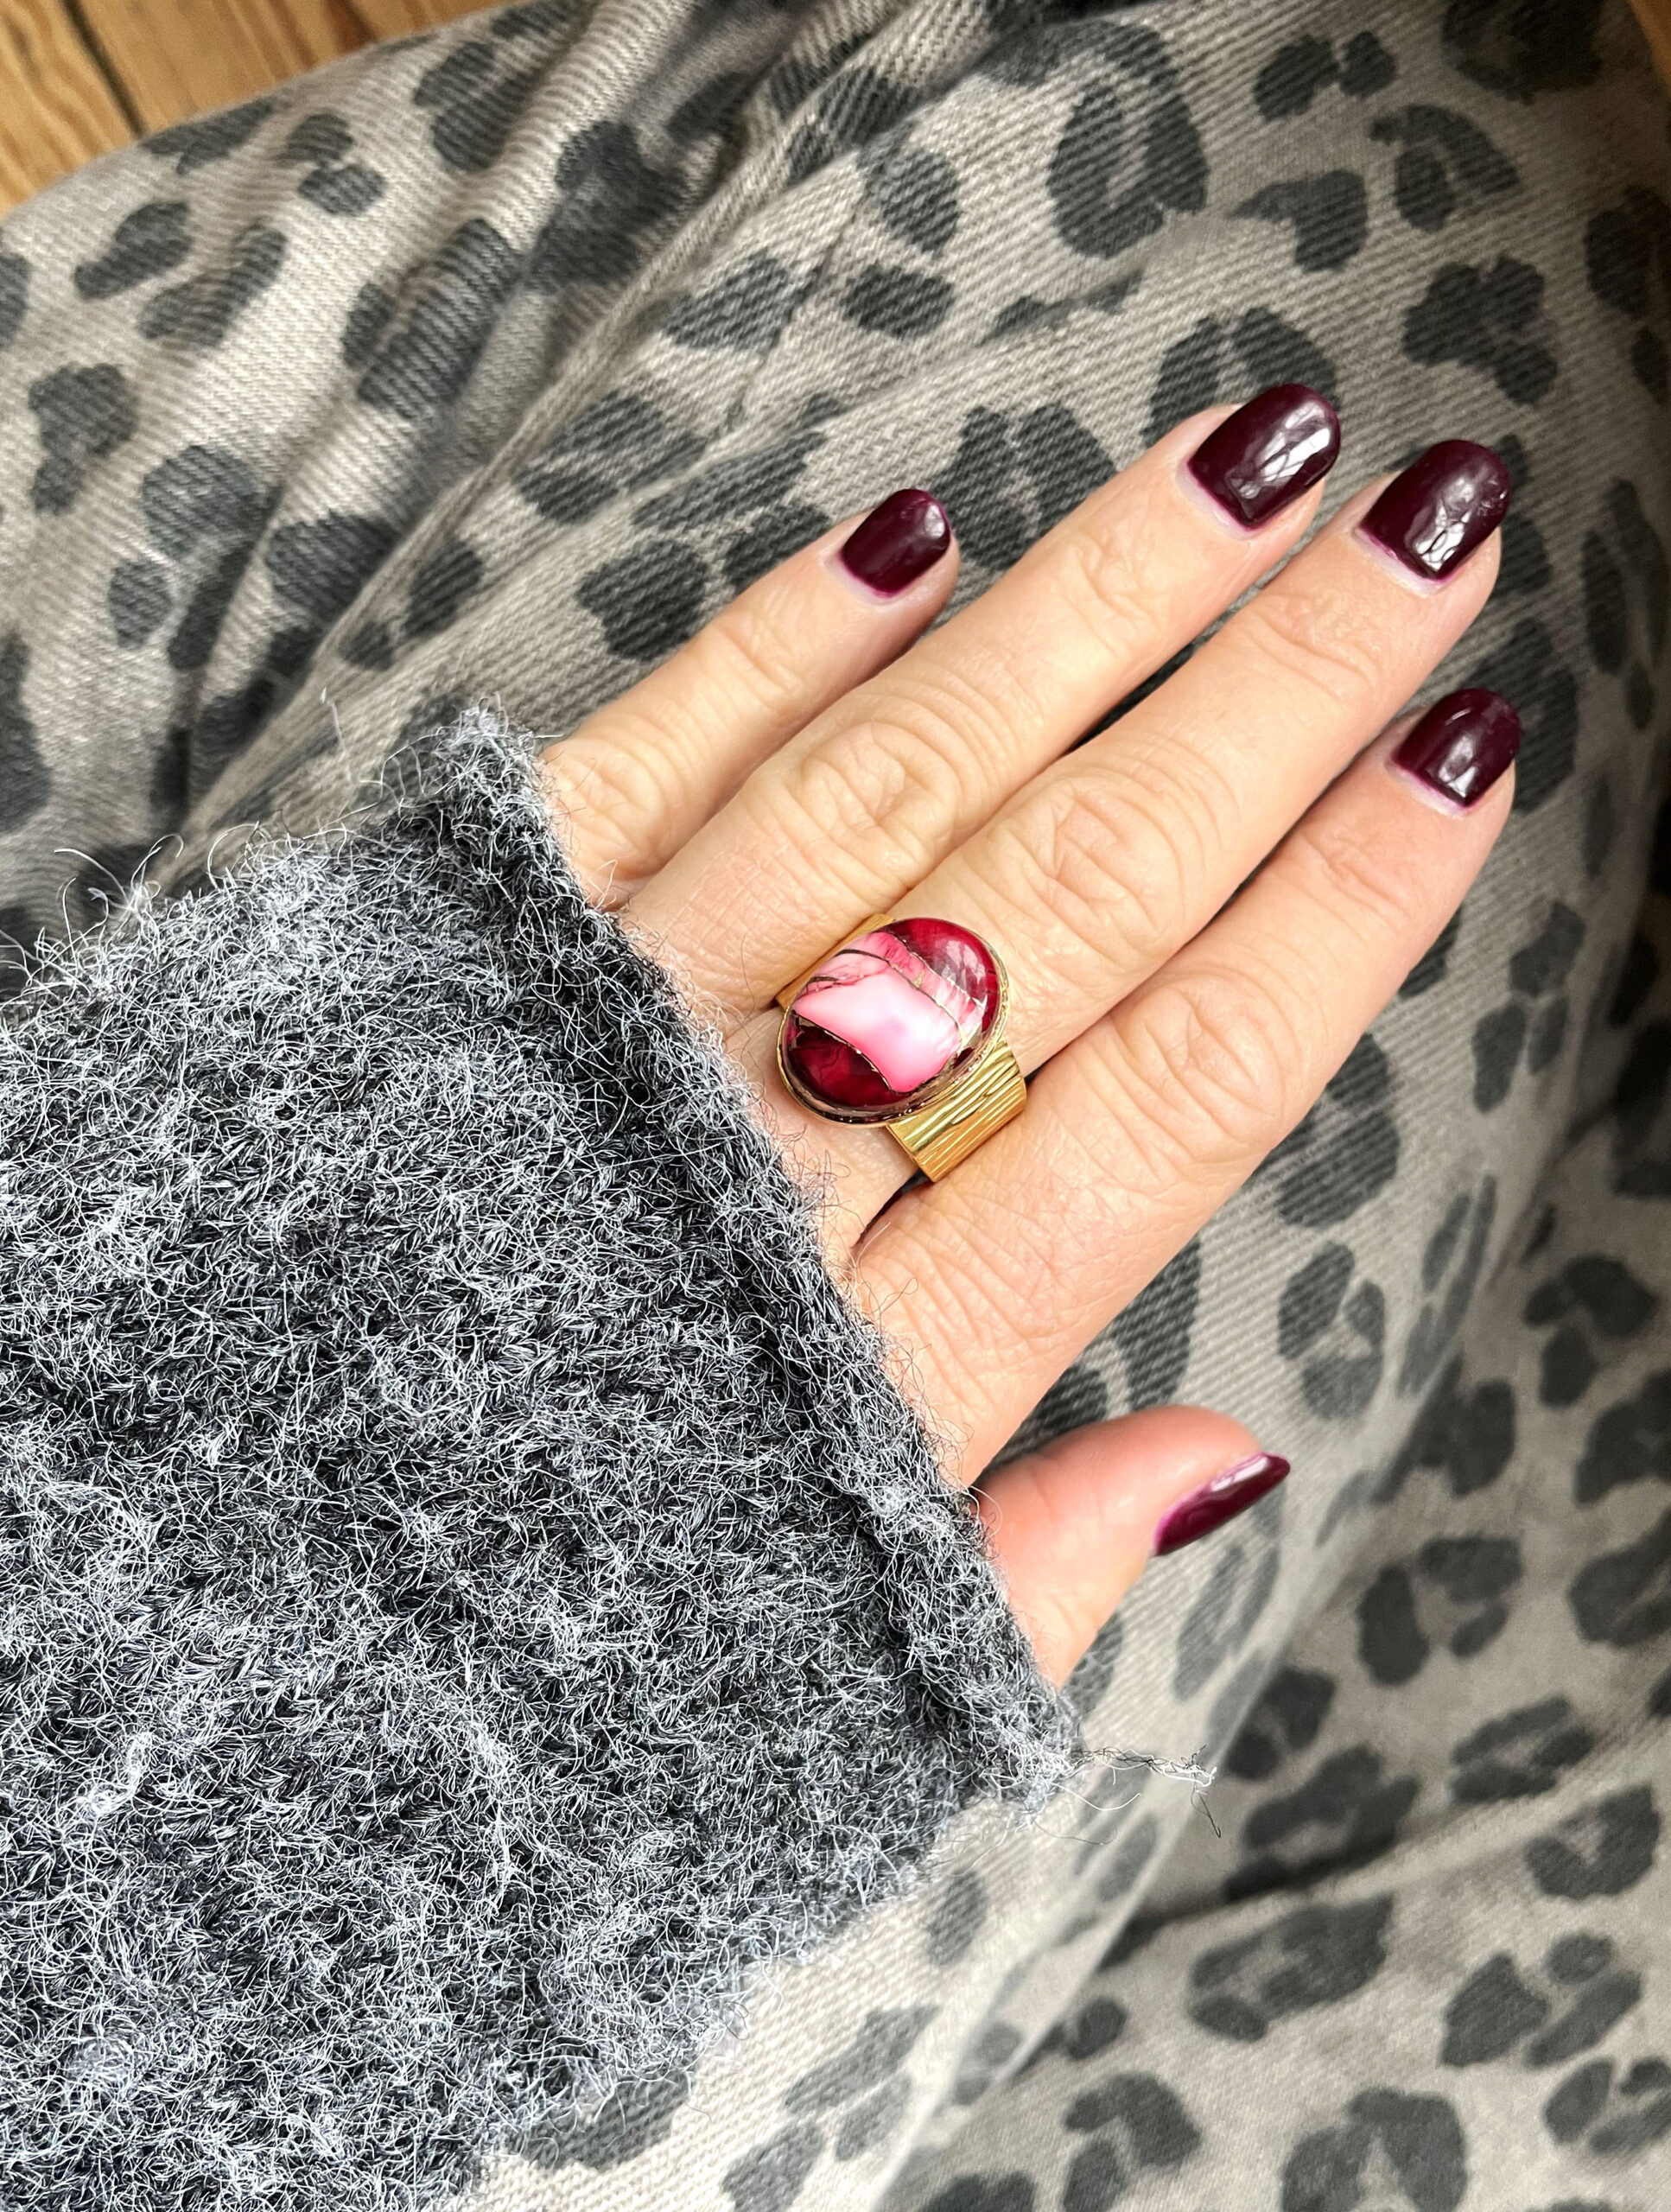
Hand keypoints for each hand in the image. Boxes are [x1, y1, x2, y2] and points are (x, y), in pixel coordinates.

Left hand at [536, 386, 1516, 1688]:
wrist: (184, 1594)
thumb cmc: (532, 1644)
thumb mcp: (811, 1695)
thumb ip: (1025, 1567)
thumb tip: (1229, 1455)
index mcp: (886, 1364)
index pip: (1180, 1092)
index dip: (1341, 914)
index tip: (1466, 758)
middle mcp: (768, 1174)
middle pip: (1076, 901)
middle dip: (1273, 700)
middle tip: (1435, 527)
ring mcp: (610, 1037)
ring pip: (894, 790)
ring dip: (1081, 612)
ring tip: (1247, 462)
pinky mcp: (459, 955)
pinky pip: (641, 770)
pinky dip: (774, 648)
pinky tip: (912, 536)